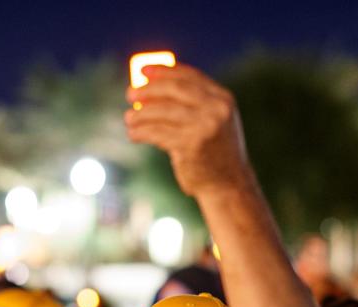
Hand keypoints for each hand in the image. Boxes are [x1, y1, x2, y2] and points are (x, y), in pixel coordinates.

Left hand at [125, 64, 253, 198]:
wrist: (229, 184)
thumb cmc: (214, 151)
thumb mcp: (213, 121)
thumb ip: (192, 103)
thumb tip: (151, 85)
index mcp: (223, 99)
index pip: (189, 77)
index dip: (164, 71)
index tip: (143, 71)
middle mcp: (217, 110)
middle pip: (175, 90)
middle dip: (149, 89)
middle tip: (130, 94)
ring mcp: (205, 127)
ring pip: (163, 112)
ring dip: (141, 114)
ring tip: (129, 118)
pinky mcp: (191, 146)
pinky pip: (158, 133)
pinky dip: (142, 132)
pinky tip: (134, 134)